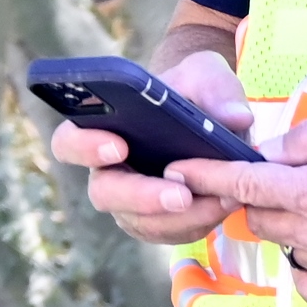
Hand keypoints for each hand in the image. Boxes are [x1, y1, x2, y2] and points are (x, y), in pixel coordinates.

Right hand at [49, 52, 257, 245]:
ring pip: (139, 222)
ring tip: (217, 200)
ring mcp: (132, 199)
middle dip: (141, 197)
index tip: (119, 145)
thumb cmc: (192, 88)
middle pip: (104, 193)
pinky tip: (223, 204)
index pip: (70, 142)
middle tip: (180, 194)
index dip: (85, 147)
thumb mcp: (205, 73)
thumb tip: (236, 118)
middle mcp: (109, 169)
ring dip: (177, 218)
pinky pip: (169, 232)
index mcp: (103, 127)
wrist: (208, 112)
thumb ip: (216, 87)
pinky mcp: (160, 219)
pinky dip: (196, 223)